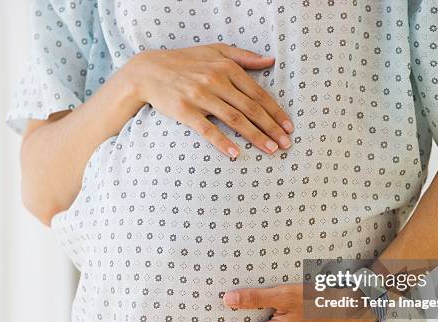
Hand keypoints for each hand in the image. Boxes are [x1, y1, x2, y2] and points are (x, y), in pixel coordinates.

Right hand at [123, 43, 293, 157]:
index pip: (257, 93)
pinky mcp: (185, 111)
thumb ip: (243, 56)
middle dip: (271, 127)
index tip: (288, 126)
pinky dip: (222, 142)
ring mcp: (200, 96)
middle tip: (286, 144)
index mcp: (226, 67)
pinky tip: (236, 154)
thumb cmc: (184, 61)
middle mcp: (216, 81)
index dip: (275, 112)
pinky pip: (207, 130)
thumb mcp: (214, 50)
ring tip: (271, 150)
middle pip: (250, 108)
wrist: (148, 71)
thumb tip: (271, 60)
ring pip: (234, 119)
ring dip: (255, 136)